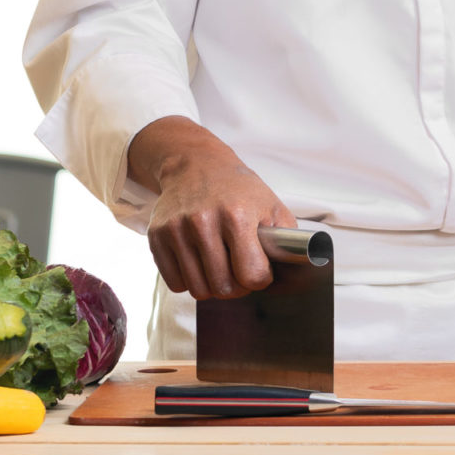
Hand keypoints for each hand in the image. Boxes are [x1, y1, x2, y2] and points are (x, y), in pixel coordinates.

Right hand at [128, 116, 294, 300]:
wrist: (196, 164)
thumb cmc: (238, 189)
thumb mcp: (271, 205)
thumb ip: (286, 241)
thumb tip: (297, 274)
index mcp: (237, 215)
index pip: (252, 275)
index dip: (260, 279)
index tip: (259, 270)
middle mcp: (203, 222)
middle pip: (223, 287)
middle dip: (236, 286)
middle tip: (239, 271)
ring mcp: (177, 230)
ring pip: (198, 290)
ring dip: (212, 286)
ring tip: (220, 266)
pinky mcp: (157, 236)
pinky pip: (175, 283)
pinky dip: (188, 280)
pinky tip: (198, 261)